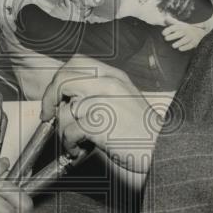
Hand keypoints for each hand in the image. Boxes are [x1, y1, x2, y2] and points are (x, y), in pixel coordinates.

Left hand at [40, 56, 157, 174]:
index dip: (59, 78)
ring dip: (63, 132)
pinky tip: (79, 151)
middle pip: (63, 78)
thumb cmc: (143, 130)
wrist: (163, 148)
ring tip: (74, 143)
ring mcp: (103, 102)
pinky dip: (69, 145)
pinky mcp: (99, 123)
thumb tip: (70, 101)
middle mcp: (108, 84)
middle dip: (49, 97)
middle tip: (49, 114)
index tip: (55, 97)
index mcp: (114, 76)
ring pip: (65, 111)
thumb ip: (99, 93)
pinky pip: (69, 131)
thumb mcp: (124, 100)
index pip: (76, 62)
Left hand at [162, 18, 207, 50]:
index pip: (174, 27)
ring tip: (173, 46)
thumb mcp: (180, 24)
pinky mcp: (194, 42)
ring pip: (184, 40)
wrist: (201, 31)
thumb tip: (165, 18)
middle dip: (172, 36)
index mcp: (181, 26)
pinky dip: (185, 47)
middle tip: (166, 39)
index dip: (168, 30)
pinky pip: (190, 45)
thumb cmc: (186, 28)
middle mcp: (186, 31)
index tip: (163, 33)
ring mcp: (190, 36)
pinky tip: (180, 49)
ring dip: (179, 43)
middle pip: (179, 33)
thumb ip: (172, 21)